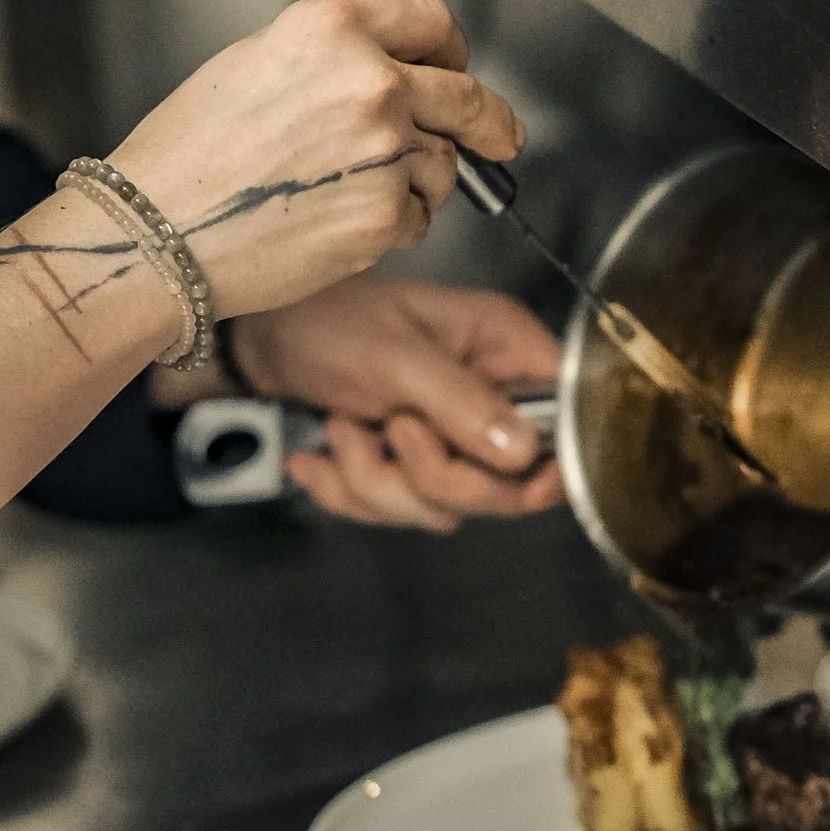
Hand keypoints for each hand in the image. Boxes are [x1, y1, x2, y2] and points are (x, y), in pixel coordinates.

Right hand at [108, 0, 521, 318]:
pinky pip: (418, 216)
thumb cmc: (186, 157)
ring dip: (416, 179)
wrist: (156, 235)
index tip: (455, 63)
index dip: (450, 45)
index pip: (432, 19)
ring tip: (343, 191)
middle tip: (498, 135)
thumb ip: (332, 55)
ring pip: (443, 163)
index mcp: (333, 29)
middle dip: (488, 120)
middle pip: (467, 95)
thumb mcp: (254, 63)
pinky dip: (391, 224)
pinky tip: (333, 221)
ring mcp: (385, 150)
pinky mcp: (386, 214)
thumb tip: (387, 64)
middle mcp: (370, 81)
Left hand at [233, 278, 565, 534]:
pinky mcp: (414, 465)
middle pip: (508, 483)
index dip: (556, 460)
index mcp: (506, 348)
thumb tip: (524, 453)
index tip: (517, 479)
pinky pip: (404, 510)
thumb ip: (461, 402)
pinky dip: (353, 491)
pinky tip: (322, 456)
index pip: (571, 415)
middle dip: (436, 476)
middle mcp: (492, 395)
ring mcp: (453, 436)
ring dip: (378, 481)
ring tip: (342, 428)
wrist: (258, 340)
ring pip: (448, 506)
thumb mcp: (394, 355)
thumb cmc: (327, 320)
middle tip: (393, 430)